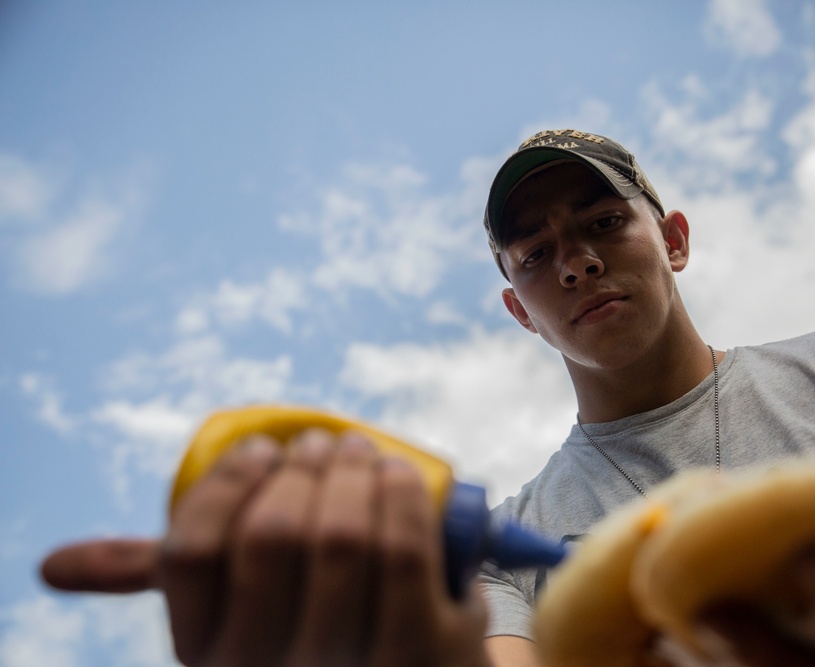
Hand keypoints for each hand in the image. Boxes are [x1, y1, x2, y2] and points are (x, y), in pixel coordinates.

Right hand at [43, 429, 489, 666]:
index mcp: (210, 655)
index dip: (227, 484)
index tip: (262, 451)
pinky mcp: (422, 654)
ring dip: (354, 471)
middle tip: (325, 441)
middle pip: (273, 535)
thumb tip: (52, 566)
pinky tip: (400, 477)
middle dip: (303, 466)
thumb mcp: (239, 617)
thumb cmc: (312, 630)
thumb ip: (166, 582)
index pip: (191, 555)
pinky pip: (404, 551)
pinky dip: (402, 495)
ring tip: (363, 451)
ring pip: (342, 537)